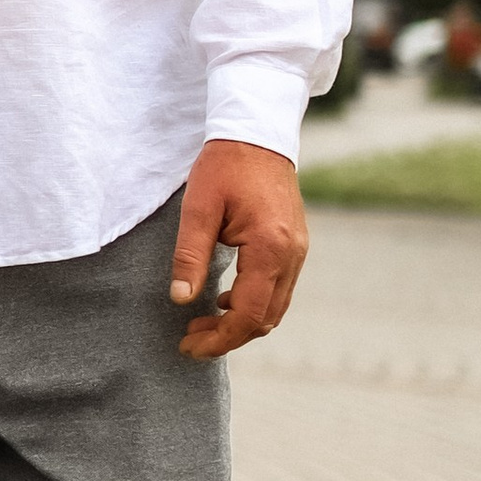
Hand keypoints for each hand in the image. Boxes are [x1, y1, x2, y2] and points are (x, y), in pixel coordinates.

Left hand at [169, 138, 307, 359]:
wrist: (258, 135)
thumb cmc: (225, 166)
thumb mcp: (198, 209)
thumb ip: (190, 256)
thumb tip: (181, 300)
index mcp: (270, 248)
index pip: (248, 314)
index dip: (219, 339)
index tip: (189, 345)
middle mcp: (292, 255)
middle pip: (264, 319)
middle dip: (228, 337)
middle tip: (190, 339)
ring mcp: (299, 252)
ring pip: (275, 308)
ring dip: (241, 323)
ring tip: (202, 323)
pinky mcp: (296, 247)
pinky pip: (279, 290)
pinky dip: (253, 305)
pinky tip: (224, 299)